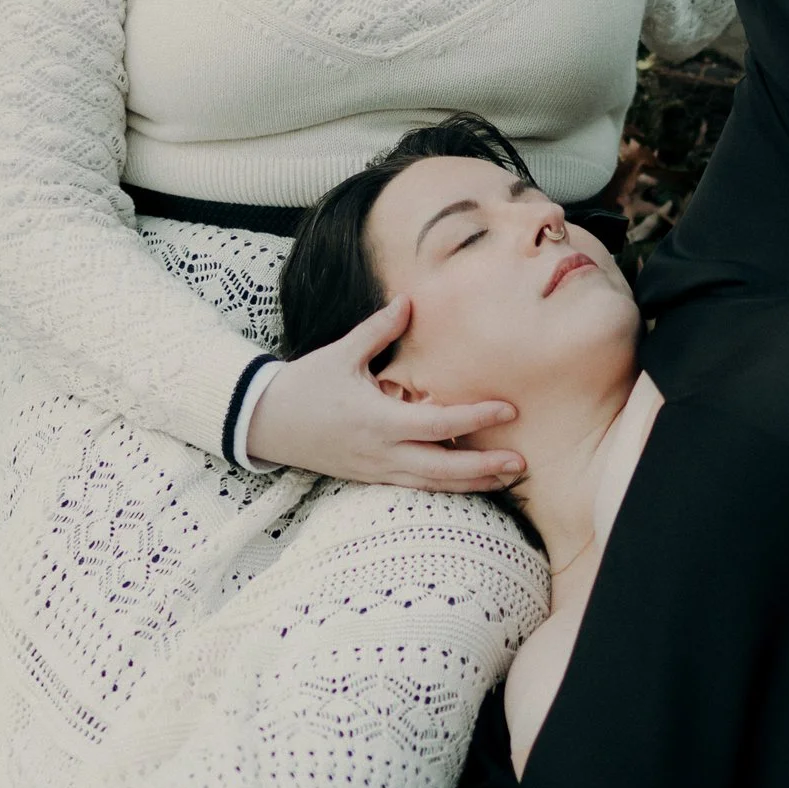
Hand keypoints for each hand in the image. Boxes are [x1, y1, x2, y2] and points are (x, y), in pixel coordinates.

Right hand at [242, 299, 523, 490]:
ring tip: (508, 477)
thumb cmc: (304, 385)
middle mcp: (382, 452)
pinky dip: (446, 485)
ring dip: (472, 483)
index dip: (475, 417)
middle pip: (443, 469)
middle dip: (484, 468)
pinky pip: (416, 487)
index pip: (438, 423)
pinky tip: (471, 481)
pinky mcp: (371, 477)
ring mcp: (377, 470)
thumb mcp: (341, 354)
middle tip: (522, 463)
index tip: (508, 409)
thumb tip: (409, 300)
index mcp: (377, 419)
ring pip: (432, 484)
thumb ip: (379, 330)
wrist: (265, 423)